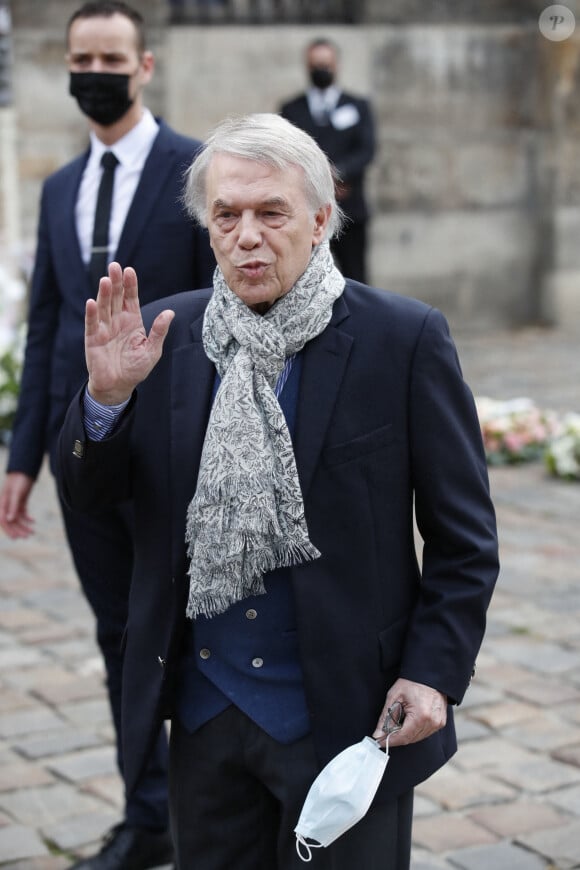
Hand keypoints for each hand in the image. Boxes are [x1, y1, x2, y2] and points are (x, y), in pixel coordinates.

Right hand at [0, 472, 34, 538]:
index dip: (9, 530)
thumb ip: (12, 507)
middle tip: (27, 536)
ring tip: (32, 532)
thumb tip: (8, 520)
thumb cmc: (18, 480)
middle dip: (18, 530)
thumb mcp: (16, 493)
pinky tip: (33, 521)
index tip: (16, 537)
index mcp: (2, 504)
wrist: (24, 470)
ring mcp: (13, 504)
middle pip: (11, 521)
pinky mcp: (19, 502)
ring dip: (24, 526)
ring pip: (17, 519)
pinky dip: (27, 518)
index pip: (3, 521)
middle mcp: (6, 505)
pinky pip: (22, 513)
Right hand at [86, 262, 174, 404]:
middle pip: (115, 297)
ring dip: (103, 293)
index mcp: (132, 320)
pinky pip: (92, 324)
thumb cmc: (136, 368)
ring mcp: (104, 328)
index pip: (130, 298)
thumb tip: (170, 313)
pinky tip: (92, 302)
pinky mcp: (93, 339)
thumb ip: (159, 331)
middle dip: (115, 282)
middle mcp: (117, 321)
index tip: (130, 271)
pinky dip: (92, 313)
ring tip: (105, 279)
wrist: (119, 386)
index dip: (130, 285)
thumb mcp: (152, 350)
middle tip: (115, 266)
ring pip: (104, 306)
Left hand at [372, 678, 446, 747]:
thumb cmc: (411, 683)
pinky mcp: (440, 723)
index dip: (389, 741)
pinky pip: (425, 733)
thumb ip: (385, 718)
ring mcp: (438, 723)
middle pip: (410, 739)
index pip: (403, 737)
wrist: (428, 675)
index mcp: (421, 716)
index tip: (378, 741)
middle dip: (396, 738)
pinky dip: (415, 731)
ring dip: (406, 734)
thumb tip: (378, 734)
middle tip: (384, 733)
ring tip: (397, 723)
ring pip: (417, 738)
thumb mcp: (394, 697)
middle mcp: (432, 722)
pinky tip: (409, 722)